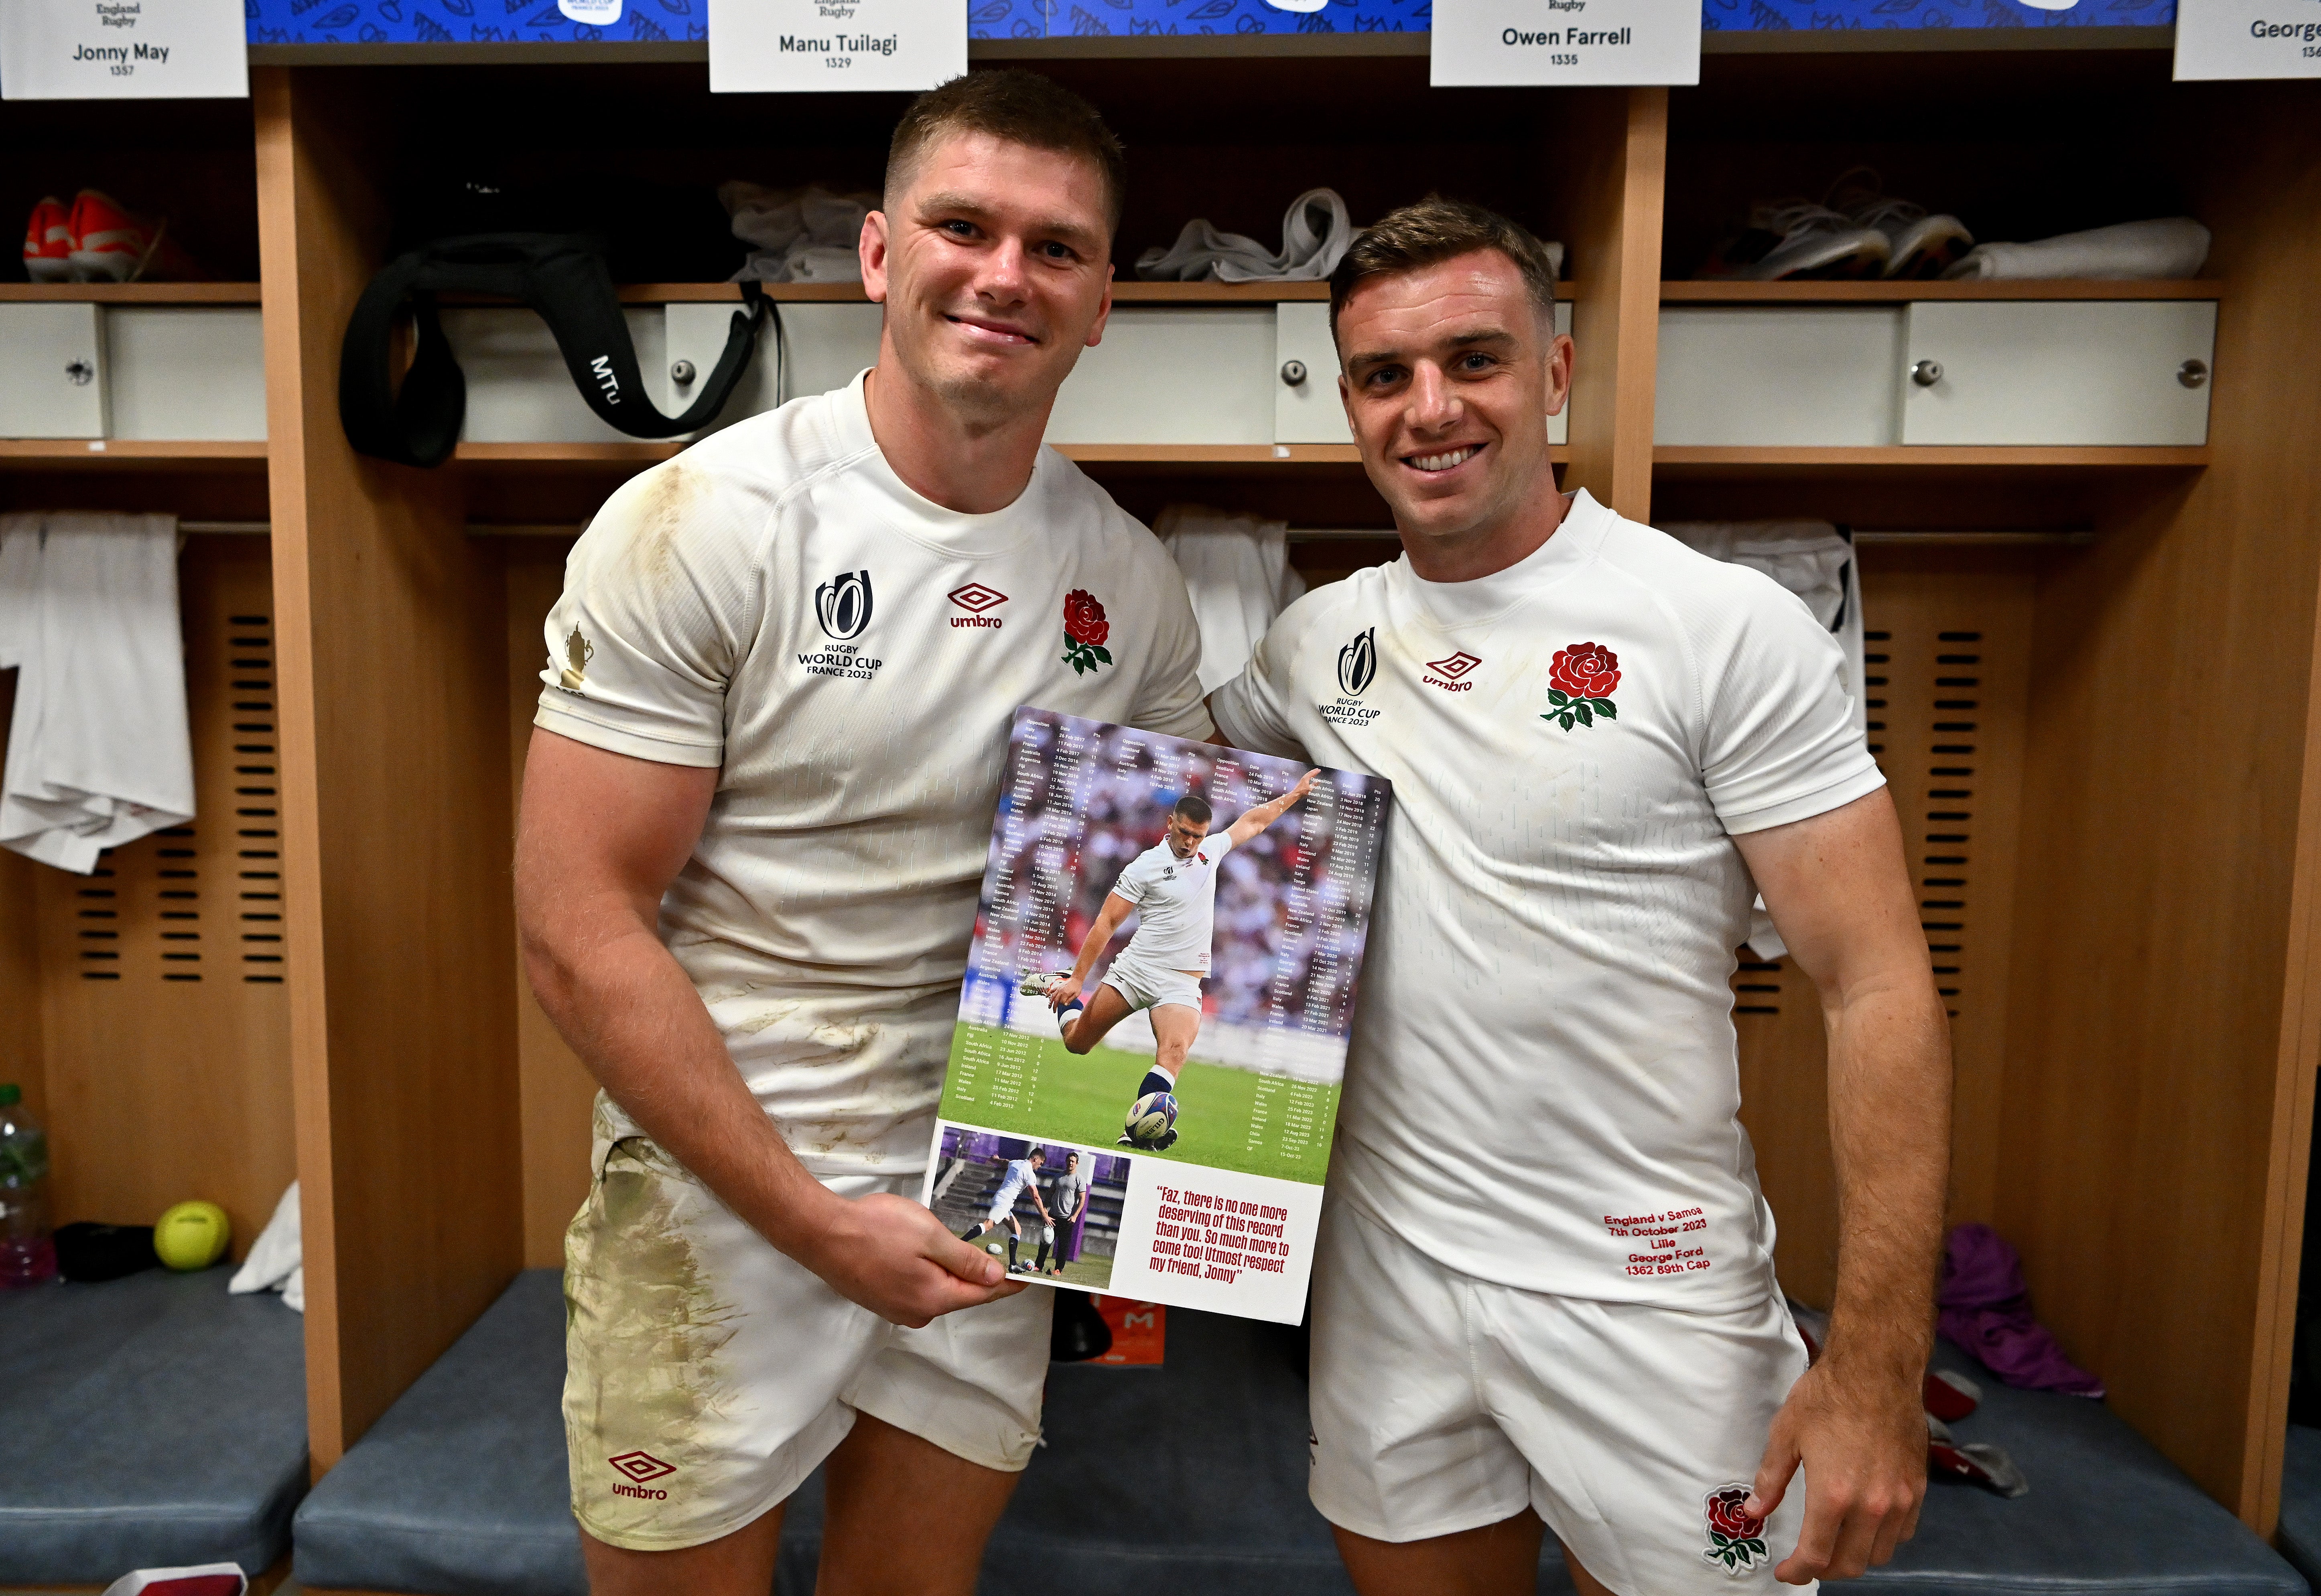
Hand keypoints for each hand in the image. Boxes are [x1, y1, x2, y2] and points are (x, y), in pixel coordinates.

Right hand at [796, 1190, 1023, 1327]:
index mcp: (934, 1298)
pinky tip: (923, 1253)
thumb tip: (995, 1277)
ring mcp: (895, 1308)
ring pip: (937, 1290)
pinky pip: (917, 1288)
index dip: (1007, 1283)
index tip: (1027, 1278)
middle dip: (978, 1274)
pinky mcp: (881, 1299)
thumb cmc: (874, 1230)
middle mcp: (916, 1312)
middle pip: (960, 1293)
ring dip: (950, 1271)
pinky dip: (928, 1273)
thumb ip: (965, 1259)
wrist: (821, 1234)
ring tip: (956, 1246)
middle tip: (996, 1251)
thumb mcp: (929, 1236)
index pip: (982, 1294)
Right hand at [1048, 980, 1079, 1012]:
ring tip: (1049, 1006)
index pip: (1061, 1002)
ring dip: (1050, 1002)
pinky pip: (1051, 990)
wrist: (1076, 979)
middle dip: (1054, 1006)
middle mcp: (1061, 991)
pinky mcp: (1058, 986)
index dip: (1063, 1004)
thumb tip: (1065, 1004)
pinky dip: (1048, 993)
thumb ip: (1070, 1000)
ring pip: (1052, 996)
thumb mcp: (1076, 994)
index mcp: (1065, 993)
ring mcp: (1058, 989)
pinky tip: (1046, 996)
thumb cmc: (1077, 986)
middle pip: (1056, 1000)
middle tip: (1054, 1011)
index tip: (1065, 1004)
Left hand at [1289, 768, 1320, 803]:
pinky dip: (1309, 775)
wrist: (1296, 793)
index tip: (1319, 770)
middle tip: (1317, 769)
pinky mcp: (1301, 781)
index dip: (1316, 771)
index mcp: (1306, 778)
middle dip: (1313, 771)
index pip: (1312, 773)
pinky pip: (1306, 776)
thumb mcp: (1310, 788)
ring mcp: (1302, 779)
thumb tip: (1318, 781)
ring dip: (1311, 772)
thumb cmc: (1302, 791)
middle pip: (1309, 773)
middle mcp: (1304, 778)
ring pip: (1307, 774)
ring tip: (1314, 771)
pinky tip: (1309, 776)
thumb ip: (1314, 784)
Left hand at [1747, 1355, 1925, 1582]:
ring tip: (1835, 1545)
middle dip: (1825, 1569)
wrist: (1877, 1369)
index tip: (1786, 1572)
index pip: (1817, 1556)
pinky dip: (1882, 1539)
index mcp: (1834, 1496)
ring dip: (1855, 1557)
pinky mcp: (1918, 1488)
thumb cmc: (1826, 1396)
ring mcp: (1900, 1499)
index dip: (1798, 1571)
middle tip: (1807, 1560)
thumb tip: (1754, 1513)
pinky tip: (1865, 1525)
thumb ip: (1771, 1480)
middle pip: (1851, 1563)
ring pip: (1880, 1554)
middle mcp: (1872, 1506)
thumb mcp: (1786, 1434)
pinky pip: (1903, 1533)